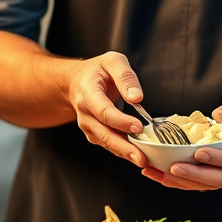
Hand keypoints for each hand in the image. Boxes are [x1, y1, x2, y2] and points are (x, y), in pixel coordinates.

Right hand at [67, 51, 148, 167]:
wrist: (78, 82)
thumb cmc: (98, 70)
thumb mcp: (113, 61)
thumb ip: (125, 76)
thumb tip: (136, 98)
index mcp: (87, 93)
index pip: (103, 111)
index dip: (120, 121)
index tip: (138, 127)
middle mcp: (85, 112)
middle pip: (104, 134)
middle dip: (124, 147)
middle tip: (142, 157)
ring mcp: (88, 126)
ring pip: (106, 142)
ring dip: (124, 153)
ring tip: (143, 160)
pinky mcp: (94, 133)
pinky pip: (109, 144)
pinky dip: (123, 151)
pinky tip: (137, 155)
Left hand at [141, 87, 221, 190]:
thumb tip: (218, 116)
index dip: (218, 159)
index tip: (198, 153)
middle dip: (196, 175)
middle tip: (172, 169)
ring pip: (212, 184)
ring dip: (186, 183)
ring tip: (161, 175)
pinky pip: (208, 181)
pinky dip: (187, 181)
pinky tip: (166, 176)